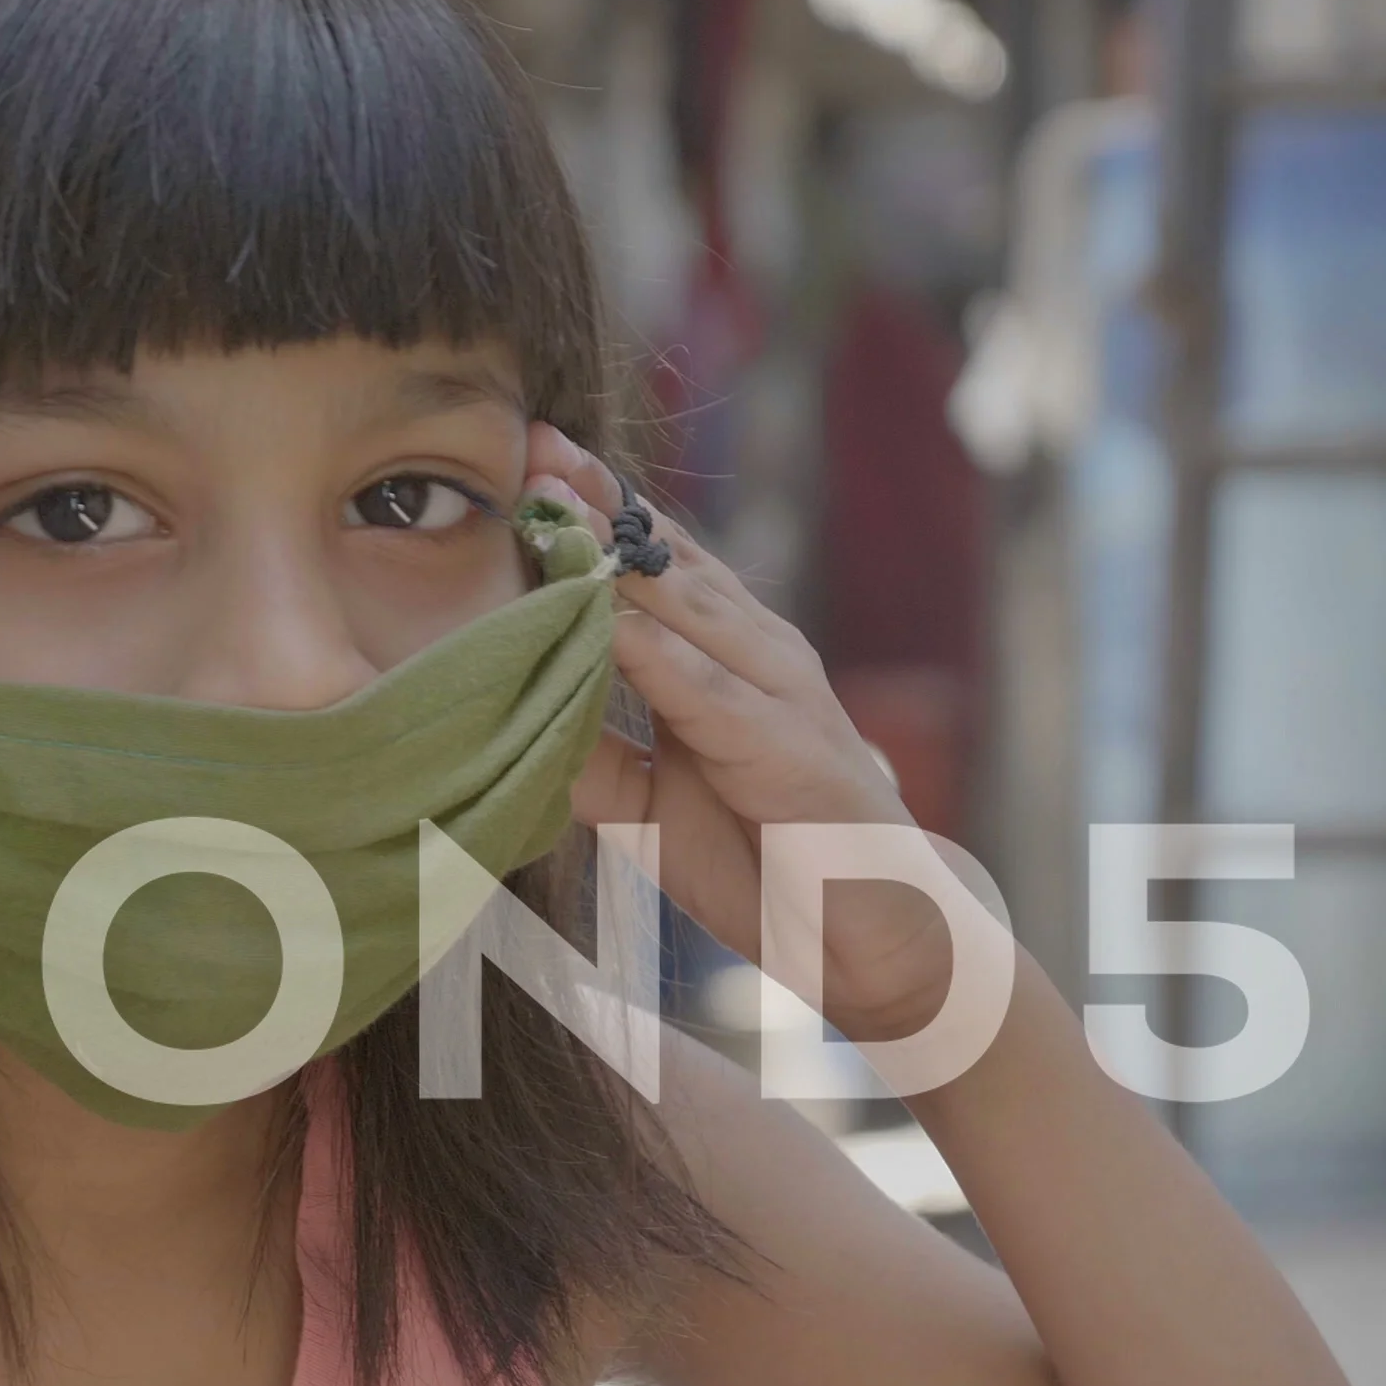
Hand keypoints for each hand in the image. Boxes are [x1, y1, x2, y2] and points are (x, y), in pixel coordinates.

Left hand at [527, 427, 963, 1043]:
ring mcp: (779, 693)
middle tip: (531, 447)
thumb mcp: (652, 804)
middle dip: (598, 504)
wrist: (876, 938)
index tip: (530, 458)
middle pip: (667, 562)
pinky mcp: (785, 747)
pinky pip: (707, 692)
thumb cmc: (771, 864)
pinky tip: (602, 621)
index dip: (596, 511)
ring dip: (616, 555)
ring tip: (553, 503)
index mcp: (732, 657)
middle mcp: (760, 654)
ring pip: (687, 608)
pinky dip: (652, 654)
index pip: (656, 564)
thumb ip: (593, 753)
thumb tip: (510, 714)